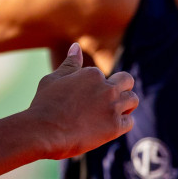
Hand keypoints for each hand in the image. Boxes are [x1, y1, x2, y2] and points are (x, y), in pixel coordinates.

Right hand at [26, 43, 138, 158]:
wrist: (44, 132)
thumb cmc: (45, 106)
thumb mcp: (54, 79)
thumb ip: (70, 63)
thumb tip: (76, 46)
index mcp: (92, 73)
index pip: (102, 75)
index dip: (95, 86)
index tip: (83, 99)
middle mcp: (106, 87)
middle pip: (127, 81)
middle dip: (121, 88)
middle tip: (108, 100)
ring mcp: (112, 106)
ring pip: (133, 99)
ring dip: (125, 105)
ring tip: (111, 113)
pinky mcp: (115, 126)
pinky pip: (129, 121)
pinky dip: (122, 123)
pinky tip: (109, 127)